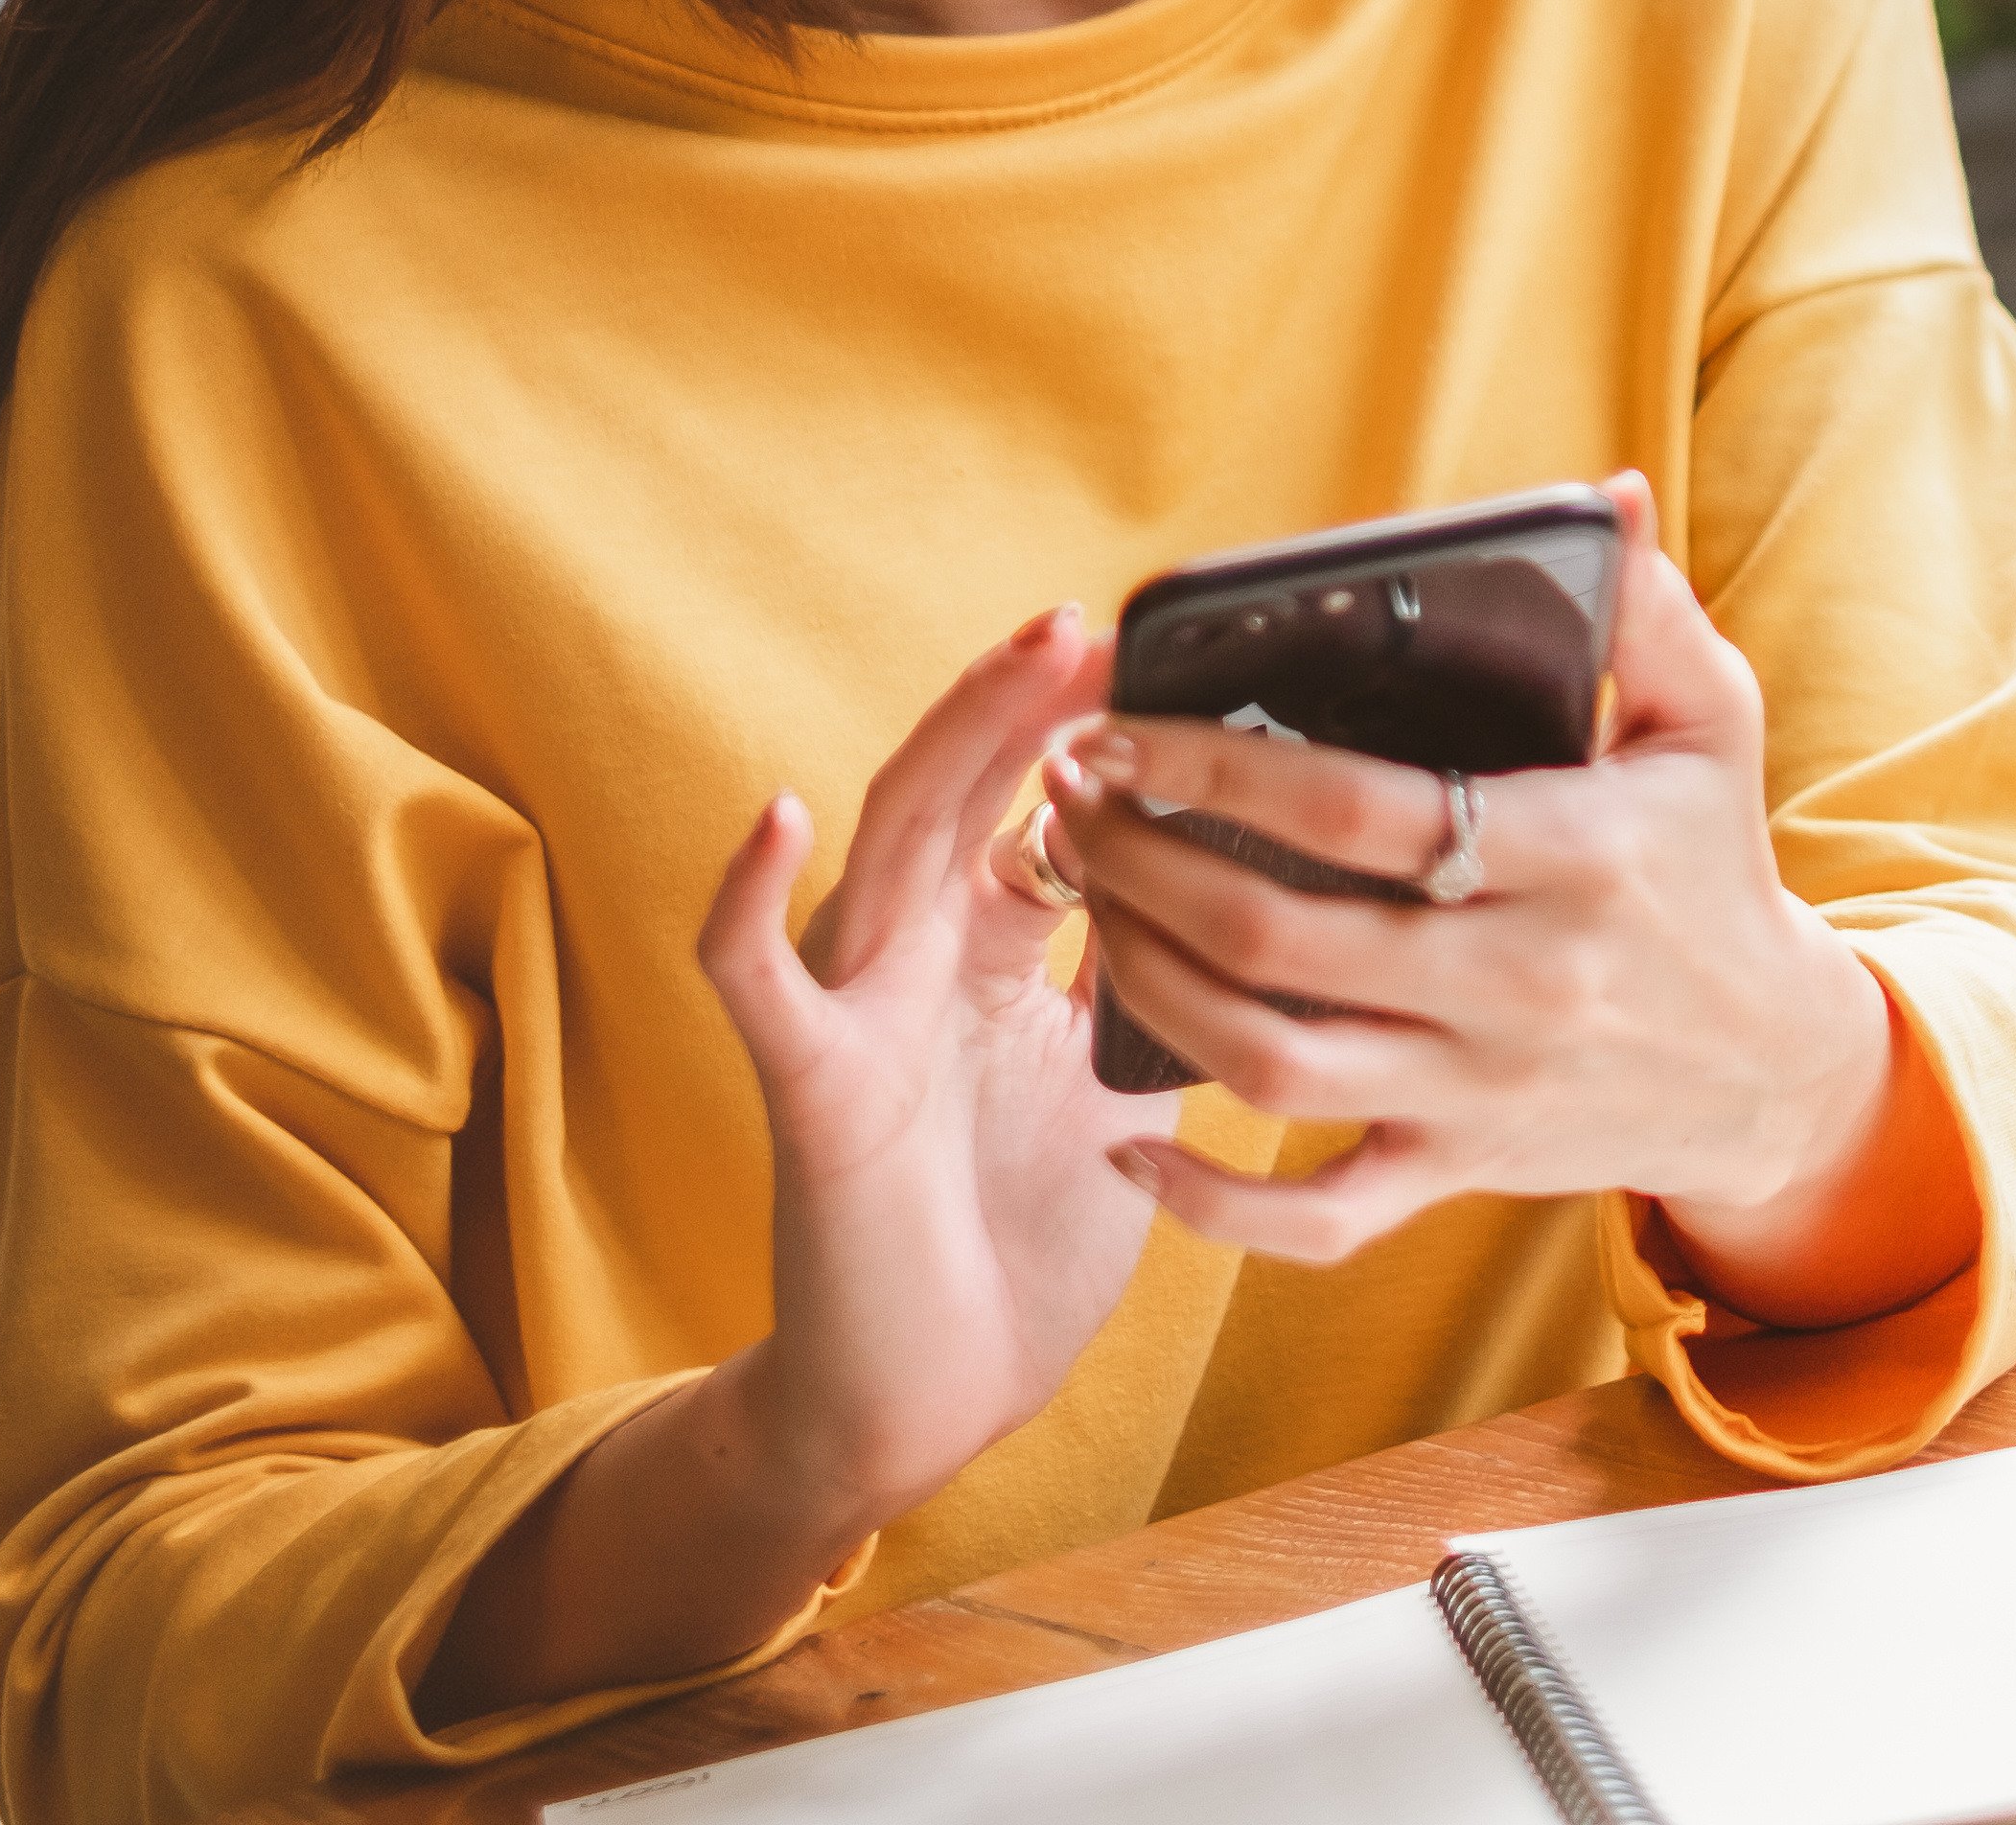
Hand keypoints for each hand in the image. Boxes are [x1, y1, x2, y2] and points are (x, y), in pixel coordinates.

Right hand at [706, 599, 1175, 1519]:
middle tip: (1094, 620)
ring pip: (889, 844)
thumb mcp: (1124, 1090)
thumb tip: (1267, 899)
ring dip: (951, 745)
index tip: (1168, 661)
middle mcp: (917, 962)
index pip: (1037, 812)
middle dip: (1026, 704)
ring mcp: (856, 1014)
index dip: (1091, 738)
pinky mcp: (812, 1088)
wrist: (929, 1396)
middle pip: (965, 794)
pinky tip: (776, 816)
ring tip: (1017, 661)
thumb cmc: (1018, 1242)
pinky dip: (749, 900)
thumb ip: (1160, 987)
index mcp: (990, 958)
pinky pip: (759, 983)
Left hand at [1045, 475, 1959, 1319]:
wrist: (1772, 1068)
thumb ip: (1649, 611)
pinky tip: (1129, 1139)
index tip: (1119, 725)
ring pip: (1273, 1066)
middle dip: (1145, 863)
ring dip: (1151, 989)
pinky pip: (1316, 1221)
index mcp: (1577, 853)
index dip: (1219, 765)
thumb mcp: (1713, 724)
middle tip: (1069, 801)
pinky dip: (1213, 1204)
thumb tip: (1613, 495)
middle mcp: (1520, 981)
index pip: (1362, 811)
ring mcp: (1481, 1091)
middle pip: (1285, 936)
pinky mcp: (1459, 1173)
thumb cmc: (1714, 872)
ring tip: (1087, 905)